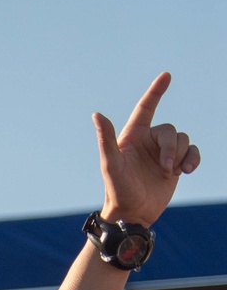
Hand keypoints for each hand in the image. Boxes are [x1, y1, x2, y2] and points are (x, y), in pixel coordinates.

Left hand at [94, 72, 199, 226]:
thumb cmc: (117, 189)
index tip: (166, 75)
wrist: (132, 213)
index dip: (156, 91)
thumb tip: (97, 114)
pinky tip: (187, 170)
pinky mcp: (175, 165)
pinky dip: (193, 159)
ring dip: (180, 155)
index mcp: (132, 136)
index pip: (146, 108)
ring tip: (171, 172)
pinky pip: (192, 152)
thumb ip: (106, 139)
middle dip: (170, 148)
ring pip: (183, 140)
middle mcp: (148, 141)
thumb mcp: (110, 164)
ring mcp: (162, 153)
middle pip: (169, 130)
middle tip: (164, 168)